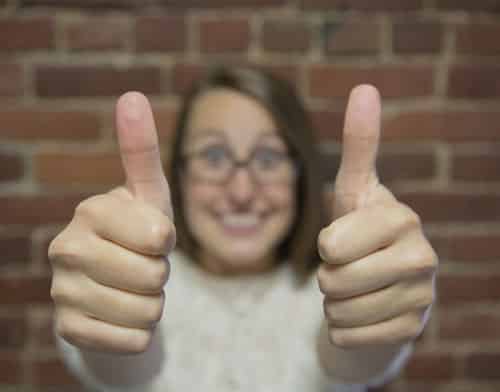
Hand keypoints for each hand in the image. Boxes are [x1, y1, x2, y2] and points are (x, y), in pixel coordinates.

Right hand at [49, 92, 174, 353]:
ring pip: (146, 312)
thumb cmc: (138, 232)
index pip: (159, 237)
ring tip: (133, 288)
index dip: (165, 241)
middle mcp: (66, 249)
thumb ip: (141, 150)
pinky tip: (121, 314)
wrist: (116, 281)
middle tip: (141, 264)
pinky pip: (131, 341)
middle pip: (154, 276)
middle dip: (160, 274)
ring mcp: (62, 292)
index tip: (150, 235)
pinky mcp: (68, 330)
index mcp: (90, 211)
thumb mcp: (148, 193)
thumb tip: (132, 95)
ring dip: (152, 303)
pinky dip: (139, 333)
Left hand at [317, 85, 437, 348]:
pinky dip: (342, 328)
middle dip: (327, 277)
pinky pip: (347, 336)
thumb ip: (360, 144)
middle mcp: (421, 256)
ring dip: (335, 303)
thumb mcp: (354, 189)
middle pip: (332, 281)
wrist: (380, 283)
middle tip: (347, 267)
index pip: (331, 245)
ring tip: (357, 287)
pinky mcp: (412, 330)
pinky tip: (363, 312)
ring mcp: (422, 297)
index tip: (343, 240)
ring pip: (338, 311)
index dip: (326, 246)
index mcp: (401, 218)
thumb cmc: (360, 230)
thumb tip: (366, 87)